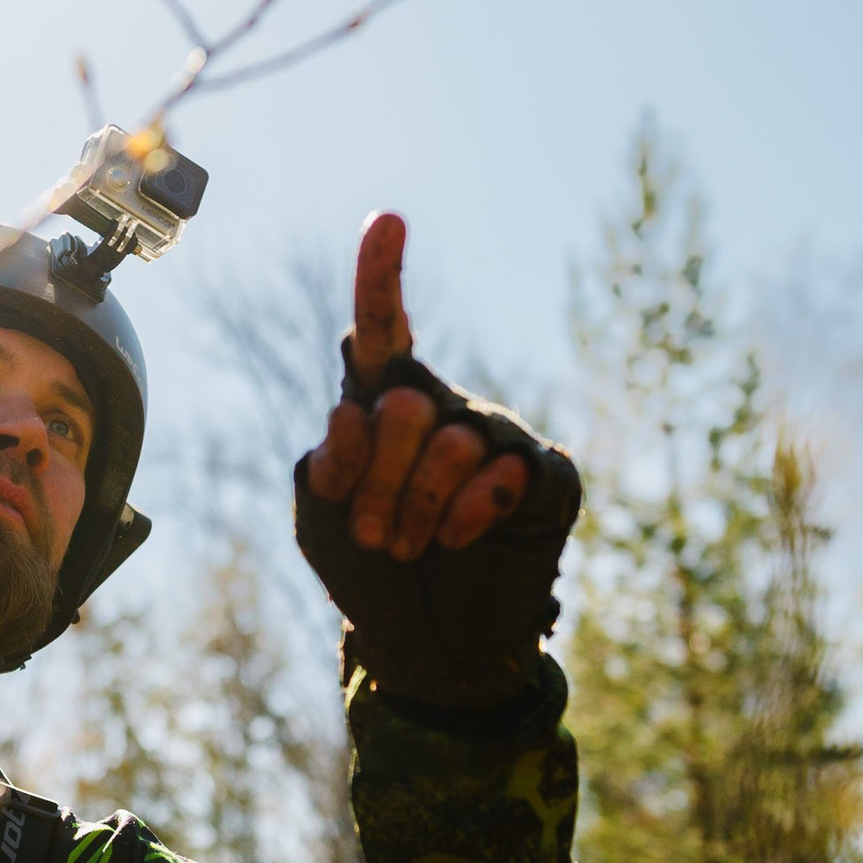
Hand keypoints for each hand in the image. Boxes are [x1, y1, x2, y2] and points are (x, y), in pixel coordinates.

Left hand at [295, 211, 580, 706]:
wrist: (426, 642)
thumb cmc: (367, 568)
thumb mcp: (319, 519)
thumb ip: (324, 465)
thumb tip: (354, 410)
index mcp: (384, 402)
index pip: (380, 332)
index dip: (381, 277)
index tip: (385, 221)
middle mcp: (443, 407)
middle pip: (398, 405)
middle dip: (372, 480)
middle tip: (371, 531)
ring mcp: (498, 438)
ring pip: (449, 444)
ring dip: (413, 511)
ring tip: (409, 545)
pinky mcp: (543, 476)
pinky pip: (502, 475)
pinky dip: (466, 517)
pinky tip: (458, 541)